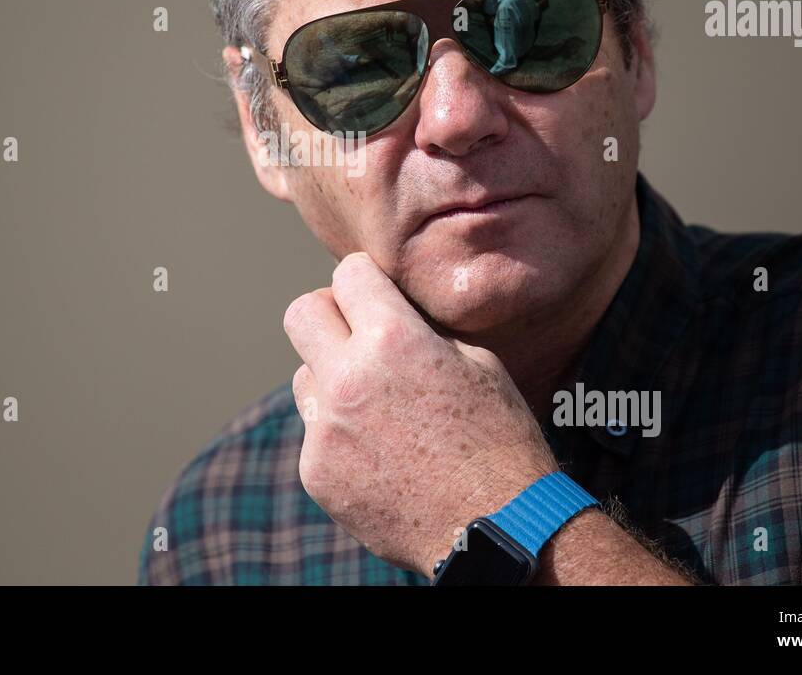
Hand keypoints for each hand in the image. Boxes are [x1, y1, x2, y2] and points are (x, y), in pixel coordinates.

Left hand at [286, 251, 557, 576]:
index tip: (374, 294)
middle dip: (328, 314)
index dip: (364, 280)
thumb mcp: (478, 362)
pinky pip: (315, 434)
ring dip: (331, 378)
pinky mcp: (316, 472)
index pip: (347, 274)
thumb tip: (390, 310)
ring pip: (304, 377)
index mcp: (393, 339)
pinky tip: (382, 454)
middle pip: (301, 314)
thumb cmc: (500, 439)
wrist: (498, 526)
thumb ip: (421, 329)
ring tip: (378, 405)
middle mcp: (348, 378)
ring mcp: (326, 430)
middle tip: (354, 332)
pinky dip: (341, 435)